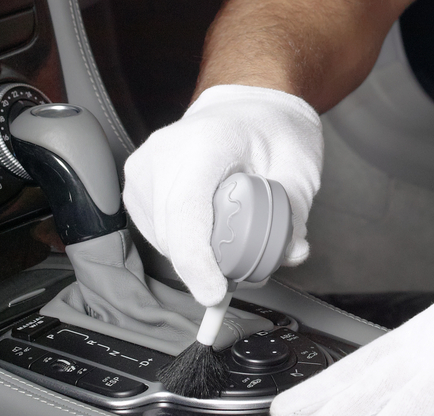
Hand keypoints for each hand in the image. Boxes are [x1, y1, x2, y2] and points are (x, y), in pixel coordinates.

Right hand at [122, 85, 321, 306]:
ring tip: (229, 231)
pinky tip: (208, 225)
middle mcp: (163, 154)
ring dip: (196, 253)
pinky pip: (156, 233)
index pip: (186, 211)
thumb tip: (290, 252)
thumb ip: (294, 210)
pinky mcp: (136, 186)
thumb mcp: (298, 163)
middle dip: (208, 264)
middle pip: (172, 233)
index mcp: (204, 143)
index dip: (197, 260)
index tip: (214, 291)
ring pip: (162, 239)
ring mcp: (143, 170)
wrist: (243, 106)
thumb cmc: (268, 128)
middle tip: (246, 266)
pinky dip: (183, 242)